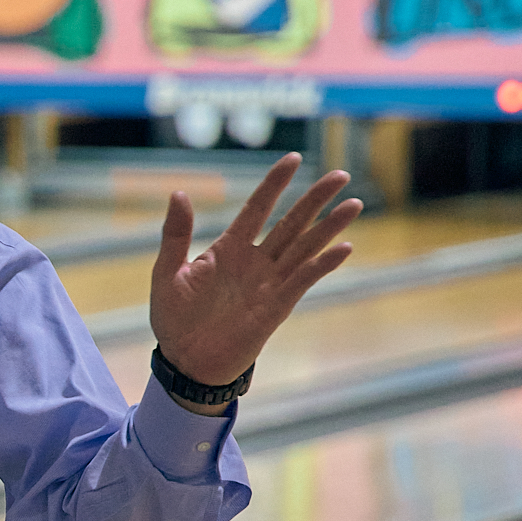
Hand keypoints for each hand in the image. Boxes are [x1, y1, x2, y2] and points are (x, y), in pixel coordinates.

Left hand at [149, 153, 361, 395]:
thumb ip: (175, 234)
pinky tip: (344, 248)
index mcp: (228, 249)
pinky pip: (303, 281)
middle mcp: (254, 262)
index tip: (292, 158)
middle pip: (291, 222)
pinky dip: (322, 265)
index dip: (274, 184)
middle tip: (341, 174)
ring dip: (329, 227)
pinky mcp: (277, 308)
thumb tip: (179, 193)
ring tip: (354, 204)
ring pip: (304, 248)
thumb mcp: (167, 272)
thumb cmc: (174, 319)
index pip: (257, 208)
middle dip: (315, 199)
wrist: (185, 362)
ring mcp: (268, 283)